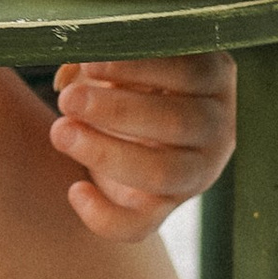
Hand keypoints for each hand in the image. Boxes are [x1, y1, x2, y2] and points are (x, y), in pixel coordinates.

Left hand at [49, 52, 234, 240]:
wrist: (129, 137)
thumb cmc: (126, 81)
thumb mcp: (123, 60)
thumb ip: (105, 53)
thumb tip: (79, 64)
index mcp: (213, 79)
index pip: (190, 71)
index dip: (141, 67)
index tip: (92, 62)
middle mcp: (216, 127)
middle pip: (178, 122)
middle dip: (118, 111)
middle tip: (69, 100)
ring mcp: (196, 173)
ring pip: (163, 173)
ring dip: (107, 153)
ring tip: (61, 132)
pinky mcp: (165, 209)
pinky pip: (140, 225)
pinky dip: (104, 216)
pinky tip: (75, 191)